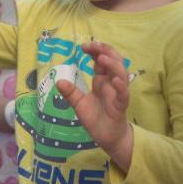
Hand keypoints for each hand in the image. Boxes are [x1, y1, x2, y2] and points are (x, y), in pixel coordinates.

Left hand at [57, 42, 133, 164]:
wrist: (107, 137)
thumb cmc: (95, 118)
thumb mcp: (79, 104)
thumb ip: (70, 93)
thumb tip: (58, 81)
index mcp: (102, 80)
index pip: (101, 60)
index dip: (95, 51)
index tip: (84, 46)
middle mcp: (111, 83)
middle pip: (114, 61)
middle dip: (105, 51)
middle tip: (93, 45)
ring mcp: (117, 93)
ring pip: (121, 74)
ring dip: (113, 65)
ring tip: (102, 58)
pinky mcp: (121, 106)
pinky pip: (124, 94)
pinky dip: (121, 86)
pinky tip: (115, 81)